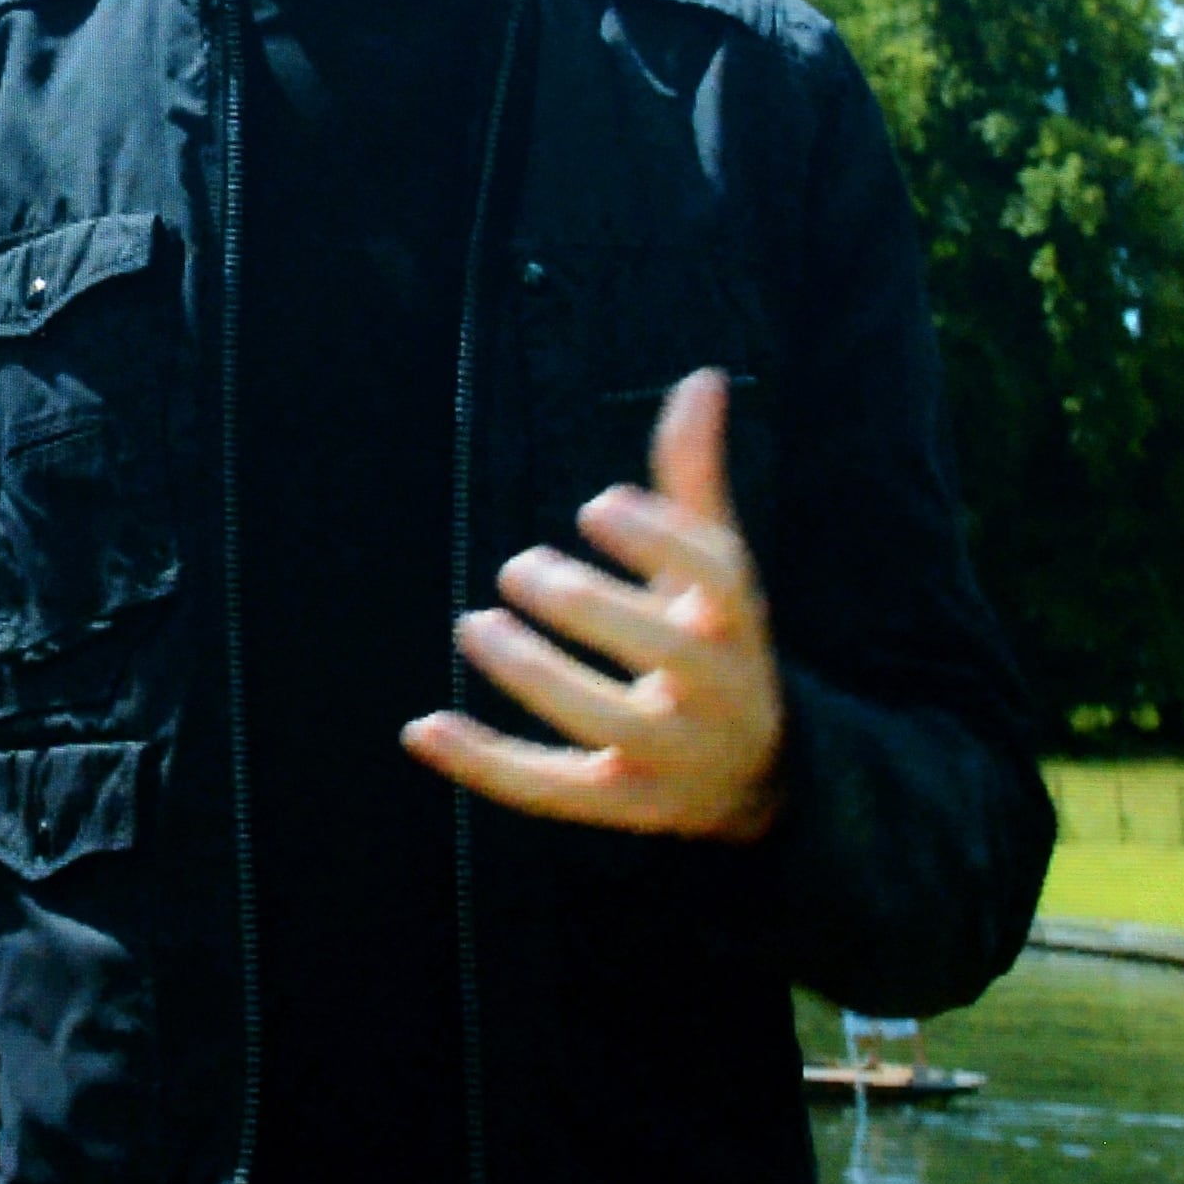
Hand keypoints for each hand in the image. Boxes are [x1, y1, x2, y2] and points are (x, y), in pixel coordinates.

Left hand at [404, 367, 785, 842]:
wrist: (761, 775)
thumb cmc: (719, 644)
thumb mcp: (718, 569)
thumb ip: (695, 482)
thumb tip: (702, 377)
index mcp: (741, 623)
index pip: (717, 578)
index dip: (659, 540)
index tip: (596, 503)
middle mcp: (717, 693)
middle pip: (659, 652)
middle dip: (585, 604)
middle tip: (518, 566)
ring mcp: (672, 757)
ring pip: (602, 721)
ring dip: (531, 674)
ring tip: (473, 623)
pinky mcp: (623, 806)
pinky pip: (549, 790)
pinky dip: (482, 765)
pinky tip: (421, 727)